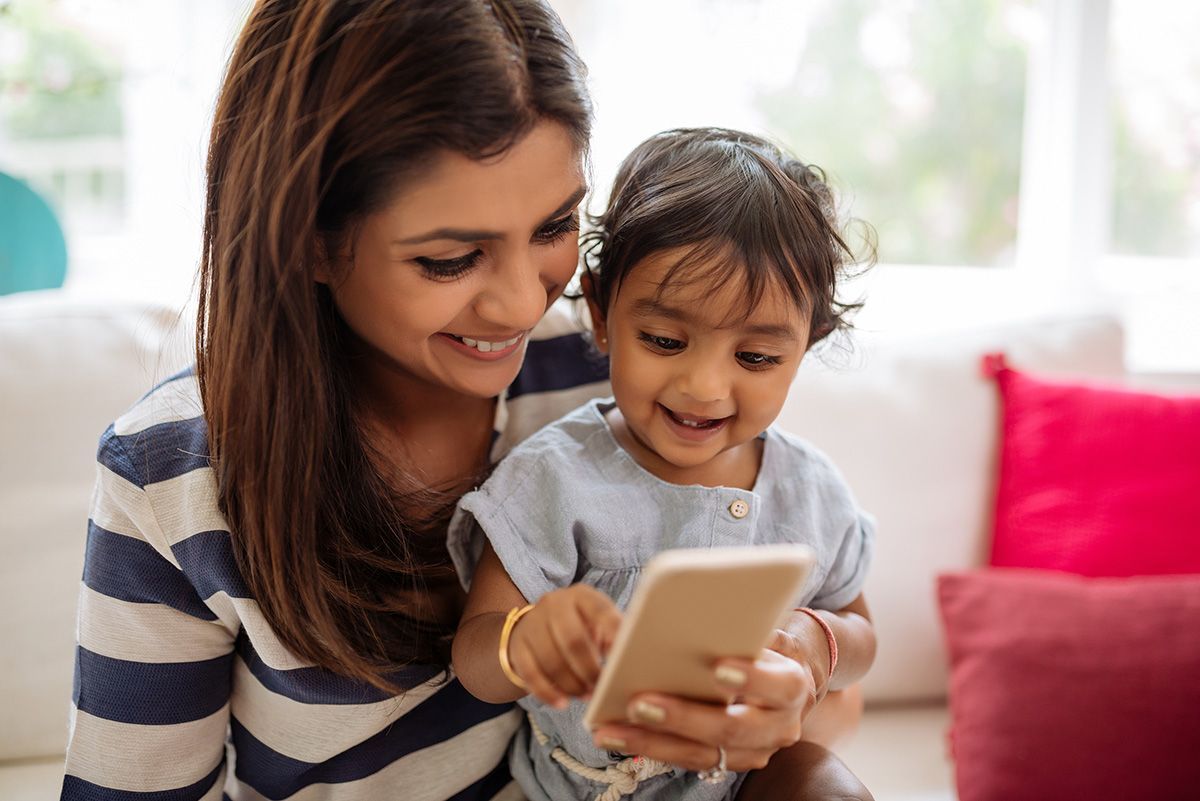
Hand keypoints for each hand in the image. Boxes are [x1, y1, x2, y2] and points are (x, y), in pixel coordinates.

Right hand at [507, 584, 621, 708]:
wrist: (535, 629)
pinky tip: (562, 703)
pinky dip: (547, 693)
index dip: (614, 637)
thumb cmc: (580, 630)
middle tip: (600, 689)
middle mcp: (554, 604)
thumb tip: (636, 658)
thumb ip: (615, 636)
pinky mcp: (517, 646)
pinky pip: (530, 674)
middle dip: (589, 670)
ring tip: (586, 696)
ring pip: (551, 660)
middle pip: (573, 640)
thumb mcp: (597, 624)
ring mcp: (532, 623)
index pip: (601, 612)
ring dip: (571, 685)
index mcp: (582, 596)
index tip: (625, 661)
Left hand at [590, 630, 818, 771]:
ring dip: (652, 742)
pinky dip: (652, 749)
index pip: (777, 685)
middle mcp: (778, 727)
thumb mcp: (767, 636)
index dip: (751, 678)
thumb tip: (701, 615)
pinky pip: (688, 760)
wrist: (786, 689)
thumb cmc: (766, 651)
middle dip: (682, 717)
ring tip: (611, 729)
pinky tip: (619, 736)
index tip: (716, 666)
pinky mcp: (729, 763)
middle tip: (639, 702)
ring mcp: (754, 751)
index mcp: (792, 687)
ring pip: (703, 753)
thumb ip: (744, 631)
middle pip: (731, 728)